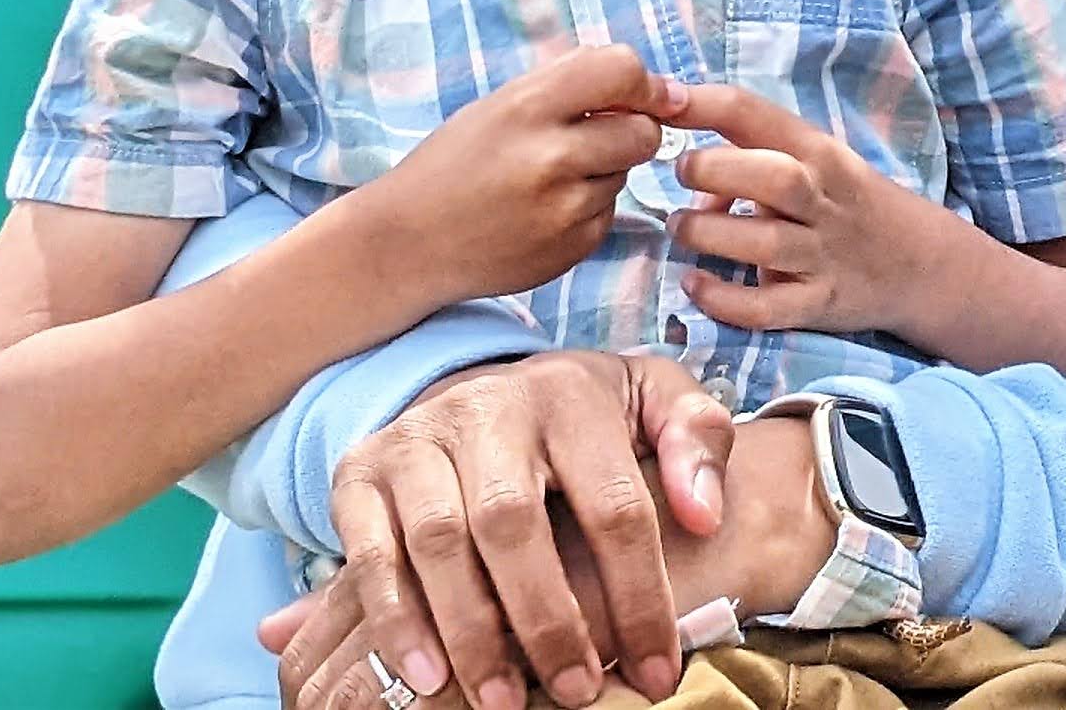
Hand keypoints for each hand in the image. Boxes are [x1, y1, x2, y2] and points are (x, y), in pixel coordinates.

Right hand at [322, 350, 737, 709]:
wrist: (484, 387)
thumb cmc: (586, 419)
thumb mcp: (654, 401)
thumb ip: (699, 439)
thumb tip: (704, 514)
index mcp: (569, 394)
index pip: (612, 503)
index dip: (639, 595)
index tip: (657, 671)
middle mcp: (485, 408)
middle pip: (512, 521)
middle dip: (547, 620)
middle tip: (578, 692)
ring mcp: (415, 438)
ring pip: (436, 540)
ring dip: (468, 631)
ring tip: (503, 703)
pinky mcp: (360, 472)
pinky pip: (367, 552)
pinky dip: (395, 619)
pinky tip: (428, 677)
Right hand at [363, 46, 683, 305]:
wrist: (408, 242)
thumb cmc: (455, 163)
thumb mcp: (500, 104)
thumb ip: (570, 86)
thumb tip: (659, 90)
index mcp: (527, 107)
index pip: (622, 70)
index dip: (645, 83)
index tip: (648, 95)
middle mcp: (550, 157)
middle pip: (644, 131)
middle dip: (631, 130)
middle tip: (592, 137)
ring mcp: (564, 210)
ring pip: (626, 174)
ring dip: (604, 171)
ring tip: (548, 178)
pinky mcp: (571, 249)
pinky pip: (609, 215)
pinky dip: (587, 208)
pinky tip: (542, 211)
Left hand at [666, 82, 961, 344]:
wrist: (921, 263)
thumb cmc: (848, 202)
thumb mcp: (816, 163)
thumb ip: (754, 159)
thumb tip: (691, 173)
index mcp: (818, 152)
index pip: (755, 114)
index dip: (701, 103)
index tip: (661, 101)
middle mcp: (824, 200)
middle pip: (773, 177)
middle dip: (715, 170)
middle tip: (679, 172)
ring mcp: (824, 255)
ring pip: (765, 243)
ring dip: (710, 234)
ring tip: (681, 227)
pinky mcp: (820, 304)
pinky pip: (768, 309)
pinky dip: (725, 300)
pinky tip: (695, 286)